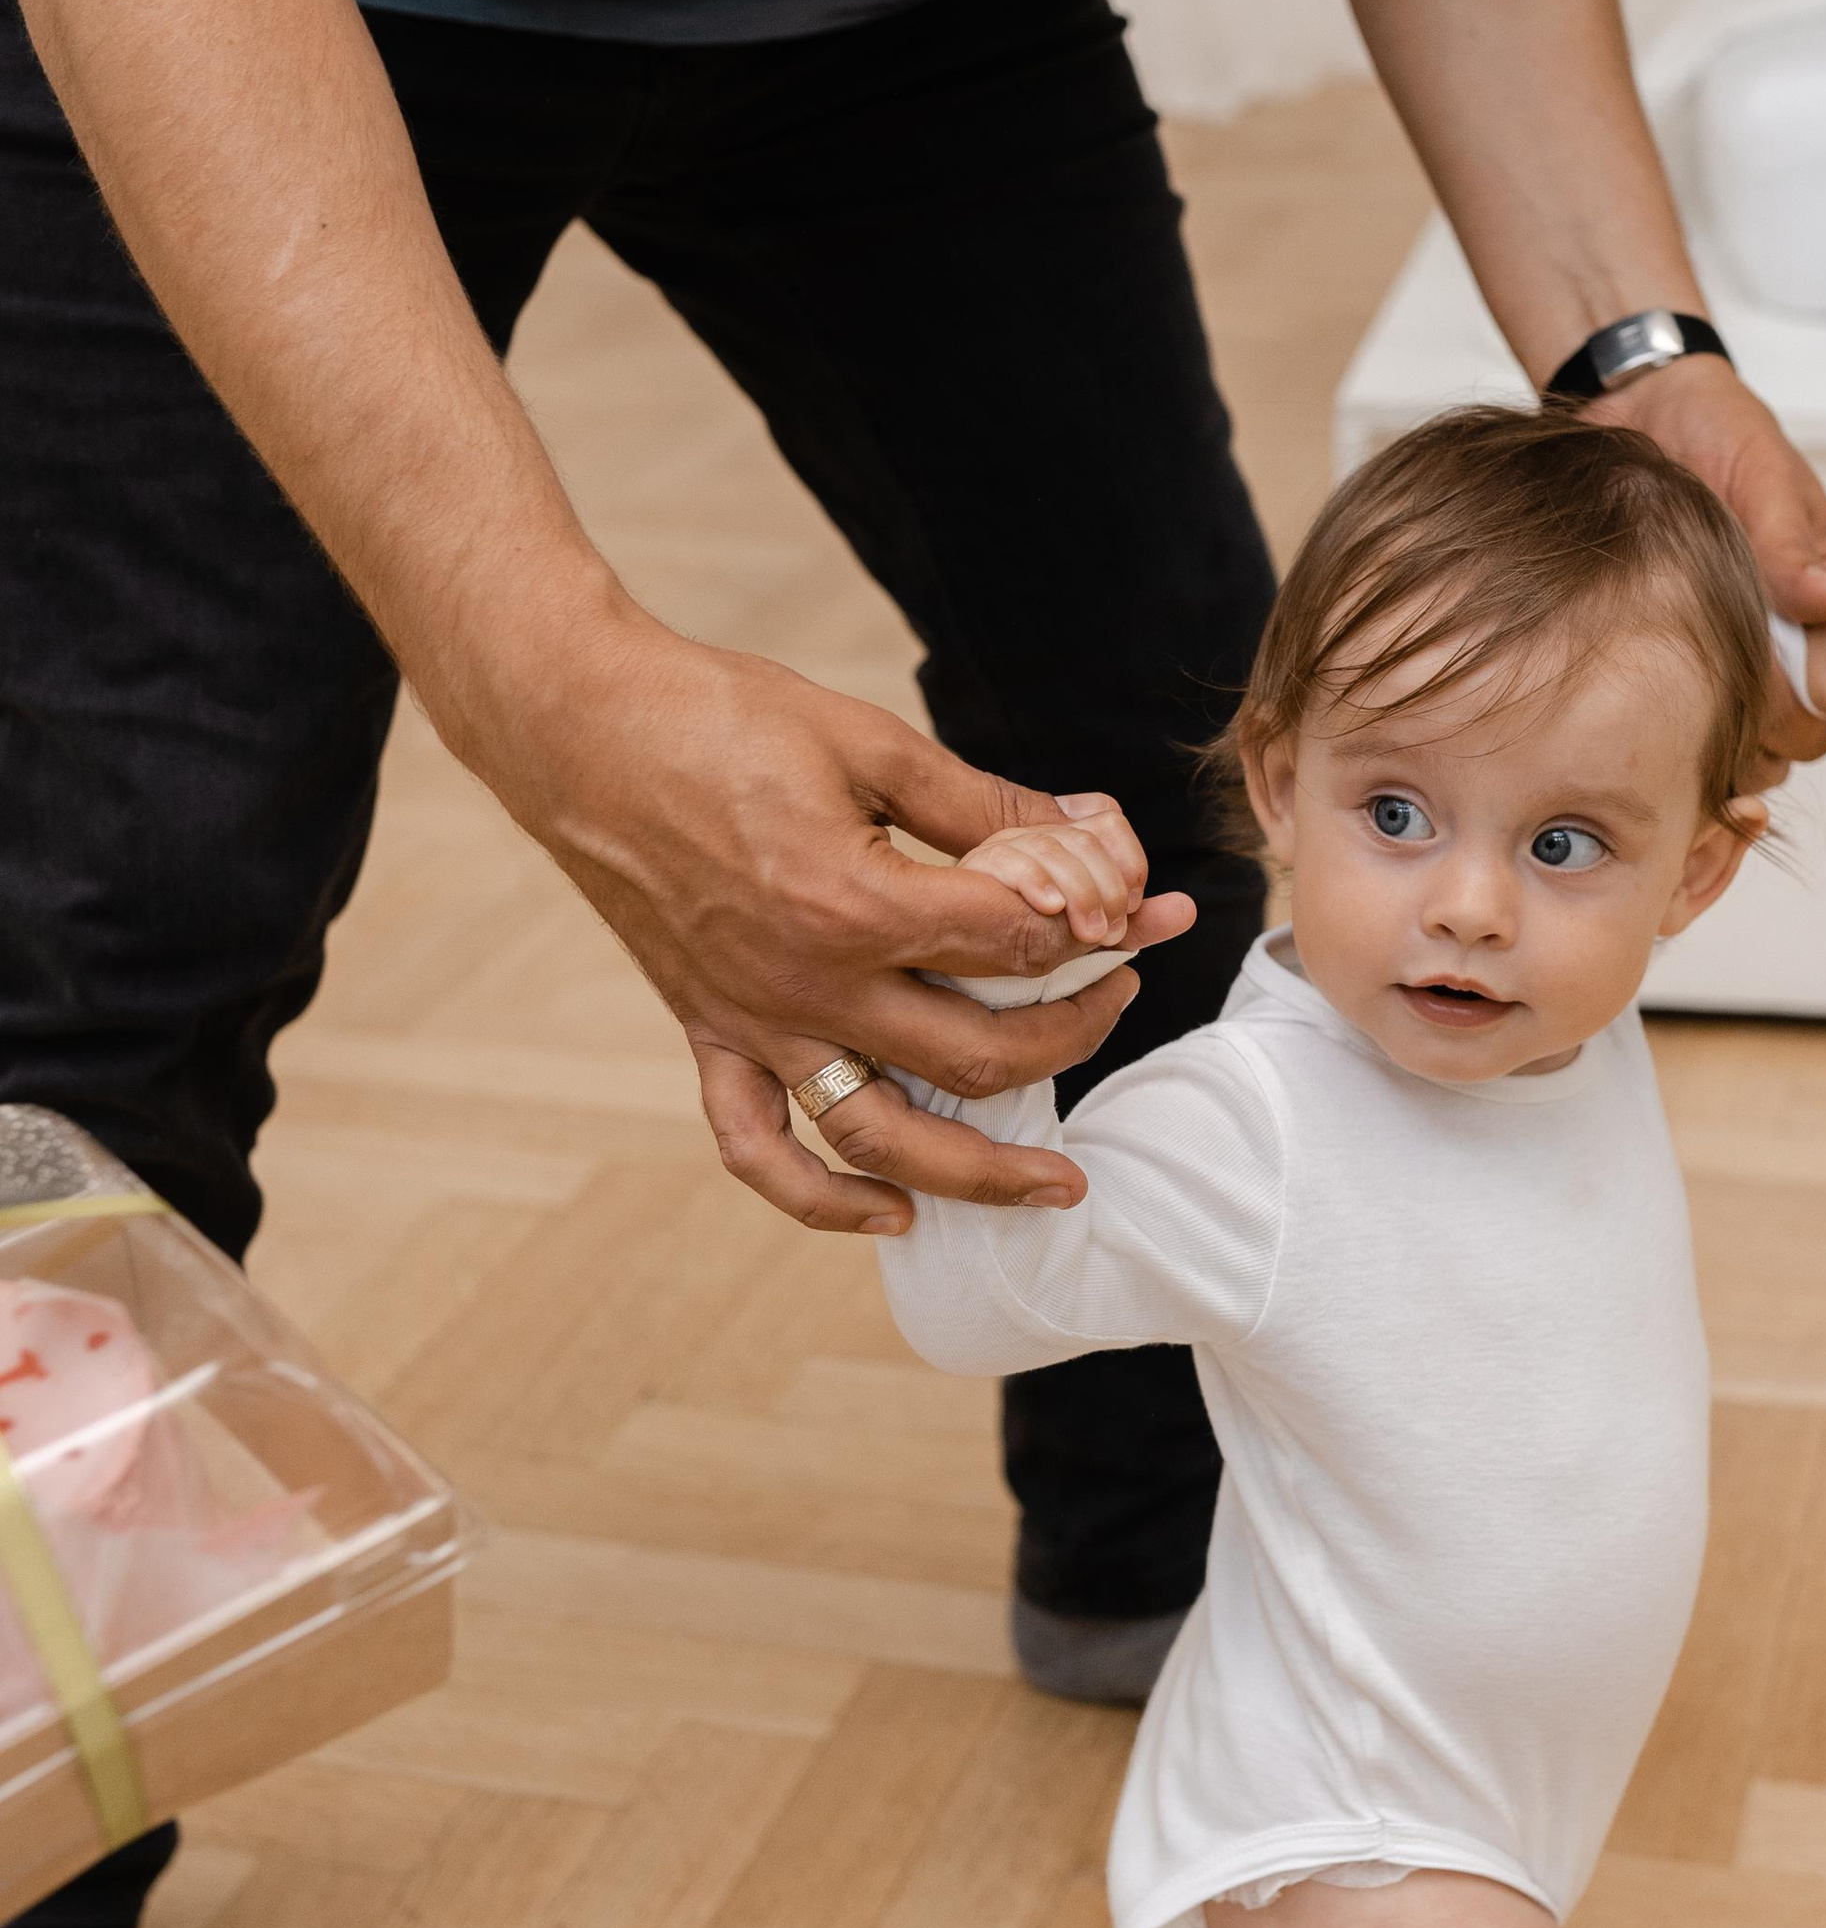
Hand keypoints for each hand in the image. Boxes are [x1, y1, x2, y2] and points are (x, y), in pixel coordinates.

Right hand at [479, 610, 1192, 1236]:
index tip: (1143, 913)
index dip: (1096, 928)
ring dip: (978, 1174)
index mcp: (855, 902)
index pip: (1013, 945)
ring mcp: (754, 1022)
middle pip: (976, 1055)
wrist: (578, 729)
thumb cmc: (720, 716)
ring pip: (883, 1138)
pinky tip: (891, 1211)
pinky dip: (823, 1199)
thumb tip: (1087, 829)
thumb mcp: (868, 740)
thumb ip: (982, 803)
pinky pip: (760, 1148)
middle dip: (1071, 1033)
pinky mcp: (708, 1033)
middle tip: (1119, 999)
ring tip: (1055, 1187)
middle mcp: (808, 985)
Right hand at [958, 795, 1147, 947]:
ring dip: (1080, 894)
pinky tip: (1050, 909)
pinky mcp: (976, 864)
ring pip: (1054, 847)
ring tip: (1088, 935)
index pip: (1109, 823)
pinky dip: (1036, 882)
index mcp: (1067, 844)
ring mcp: (1005, 846)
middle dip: (1108, 889)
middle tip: (1108, 935)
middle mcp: (1039, 836)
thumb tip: (1188, 909)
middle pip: (1087, 839)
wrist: (968, 950)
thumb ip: (1137, 922)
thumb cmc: (1034, 943)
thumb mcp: (1093, 933)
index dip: (1129, 863)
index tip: (1131, 908)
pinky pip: (1010, 860)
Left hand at [1596, 353, 1825, 767]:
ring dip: (1757, 735)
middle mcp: (1790, 628)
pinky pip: (1701, 716)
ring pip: (1765, 733)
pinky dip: (1698, 729)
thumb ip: (1791, 545)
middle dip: (1819, 720)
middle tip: (1784, 694)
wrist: (1638, 409)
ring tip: (1725, 708)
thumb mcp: (1764, 475)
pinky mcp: (1681, 652)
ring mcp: (1736, 645)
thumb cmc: (1716, 432)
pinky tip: (1675, 712)